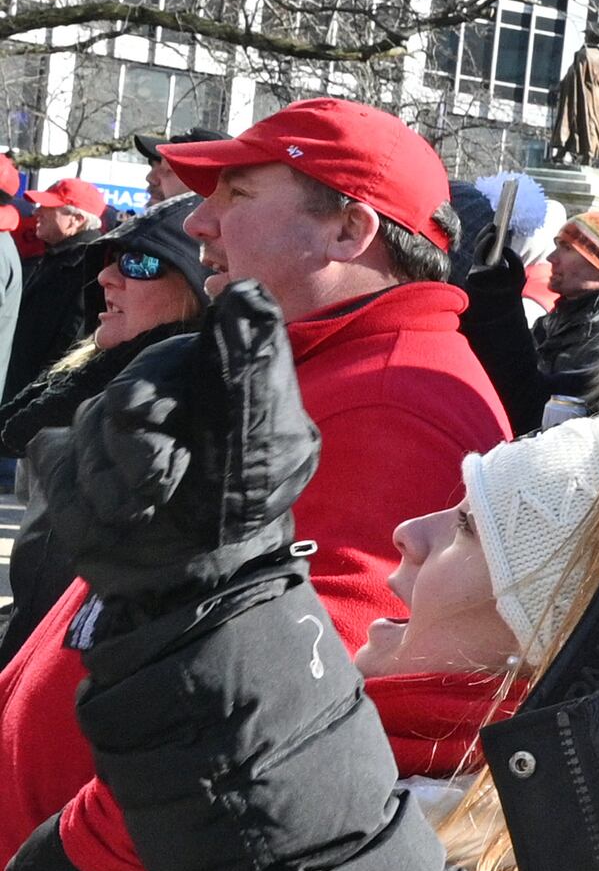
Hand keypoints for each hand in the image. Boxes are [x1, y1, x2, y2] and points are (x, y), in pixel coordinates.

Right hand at [23, 283, 319, 600]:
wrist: (192, 577)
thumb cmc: (240, 510)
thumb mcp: (268, 443)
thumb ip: (251, 369)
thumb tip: (249, 293)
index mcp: (205, 377)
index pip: (156, 373)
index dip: (152, 406)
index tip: (160, 436)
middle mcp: (155, 393)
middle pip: (116, 404)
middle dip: (140, 458)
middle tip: (165, 489)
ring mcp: (106, 424)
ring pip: (86, 438)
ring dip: (116, 488)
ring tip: (152, 510)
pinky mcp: (67, 456)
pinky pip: (57, 461)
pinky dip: (84, 498)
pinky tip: (119, 514)